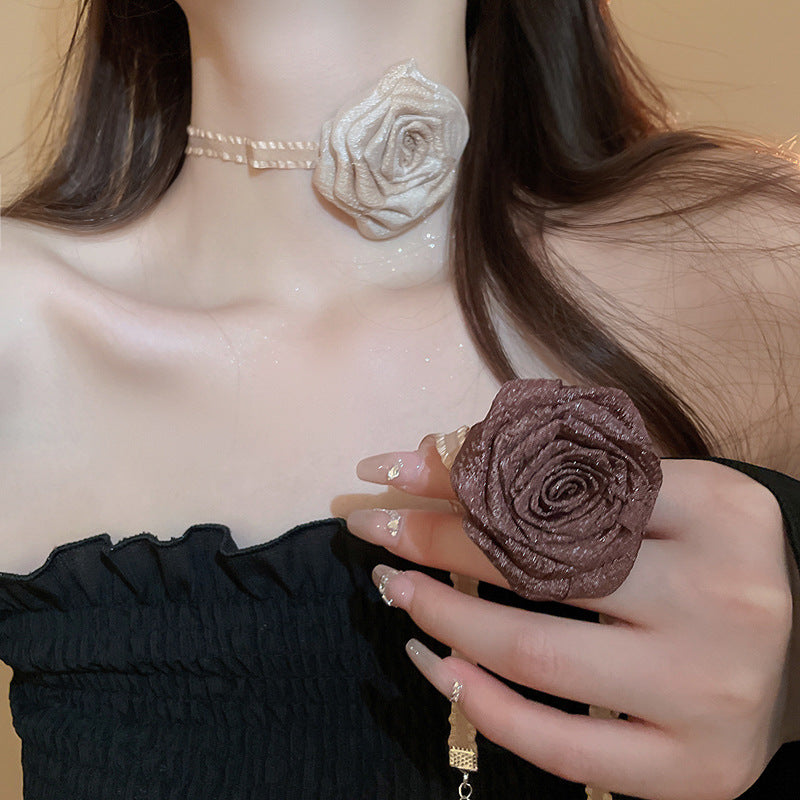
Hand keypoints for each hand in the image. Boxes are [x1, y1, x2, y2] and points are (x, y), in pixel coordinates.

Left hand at [346, 434, 793, 799]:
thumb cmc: (713, 561)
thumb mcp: (657, 497)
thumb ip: (561, 472)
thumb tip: (429, 456)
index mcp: (719, 510)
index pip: (561, 485)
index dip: (463, 480)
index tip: (394, 475)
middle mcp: (723, 597)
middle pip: (544, 562)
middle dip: (437, 540)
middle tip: (377, 530)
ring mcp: (710, 689)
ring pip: (537, 651)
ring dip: (443, 616)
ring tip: (393, 590)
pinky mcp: (695, 767)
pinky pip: (563, 746)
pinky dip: (484, 707)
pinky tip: (437, 667)